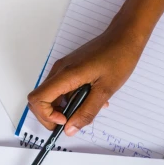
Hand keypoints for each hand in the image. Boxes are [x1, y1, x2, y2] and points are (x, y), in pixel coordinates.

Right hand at [27, 26, 146, 134]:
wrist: (125, 35)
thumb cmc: (119, 57)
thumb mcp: (106, 90)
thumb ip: (87, 111)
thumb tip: (70, 129)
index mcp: (65, 75)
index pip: (37, 99)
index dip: (46, 115)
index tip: (64, 121)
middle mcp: (59, 71)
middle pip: (39, 100)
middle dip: (51, 116)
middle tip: (71, 123)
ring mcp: (63, 69)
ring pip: (51, 96)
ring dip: (64, 108)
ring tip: (87, 109)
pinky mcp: (69, 69)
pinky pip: (61, 89)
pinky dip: (70, 99)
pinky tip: (89, 98)